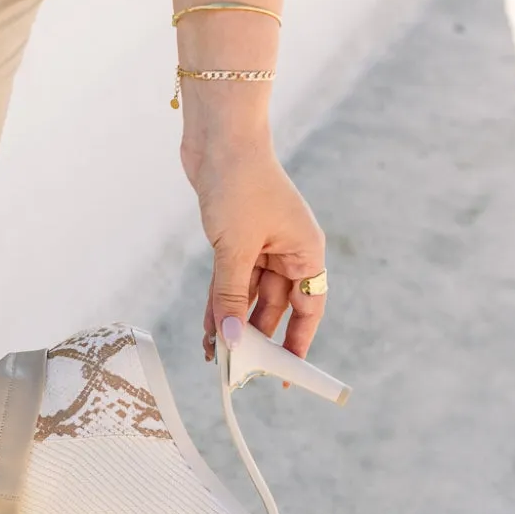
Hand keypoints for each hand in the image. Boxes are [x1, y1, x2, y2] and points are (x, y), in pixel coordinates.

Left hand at [179, 115, 326, 363]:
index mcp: (306, 252)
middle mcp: (288, 251)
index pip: (308, 310)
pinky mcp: (235, 240)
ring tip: (213, 354)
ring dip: (230, 323)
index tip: (287, 376)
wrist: (219, 137)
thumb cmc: (240, 183)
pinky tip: (206, 328)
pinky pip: (229, 282)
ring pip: (247, 297)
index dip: (298, 344)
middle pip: (275, 308)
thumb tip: (229, 340)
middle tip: (236, 369)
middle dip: (254, 337)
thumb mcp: (235, 250)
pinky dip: (218, 303)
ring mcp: (261, 246)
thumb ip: (231, 297)